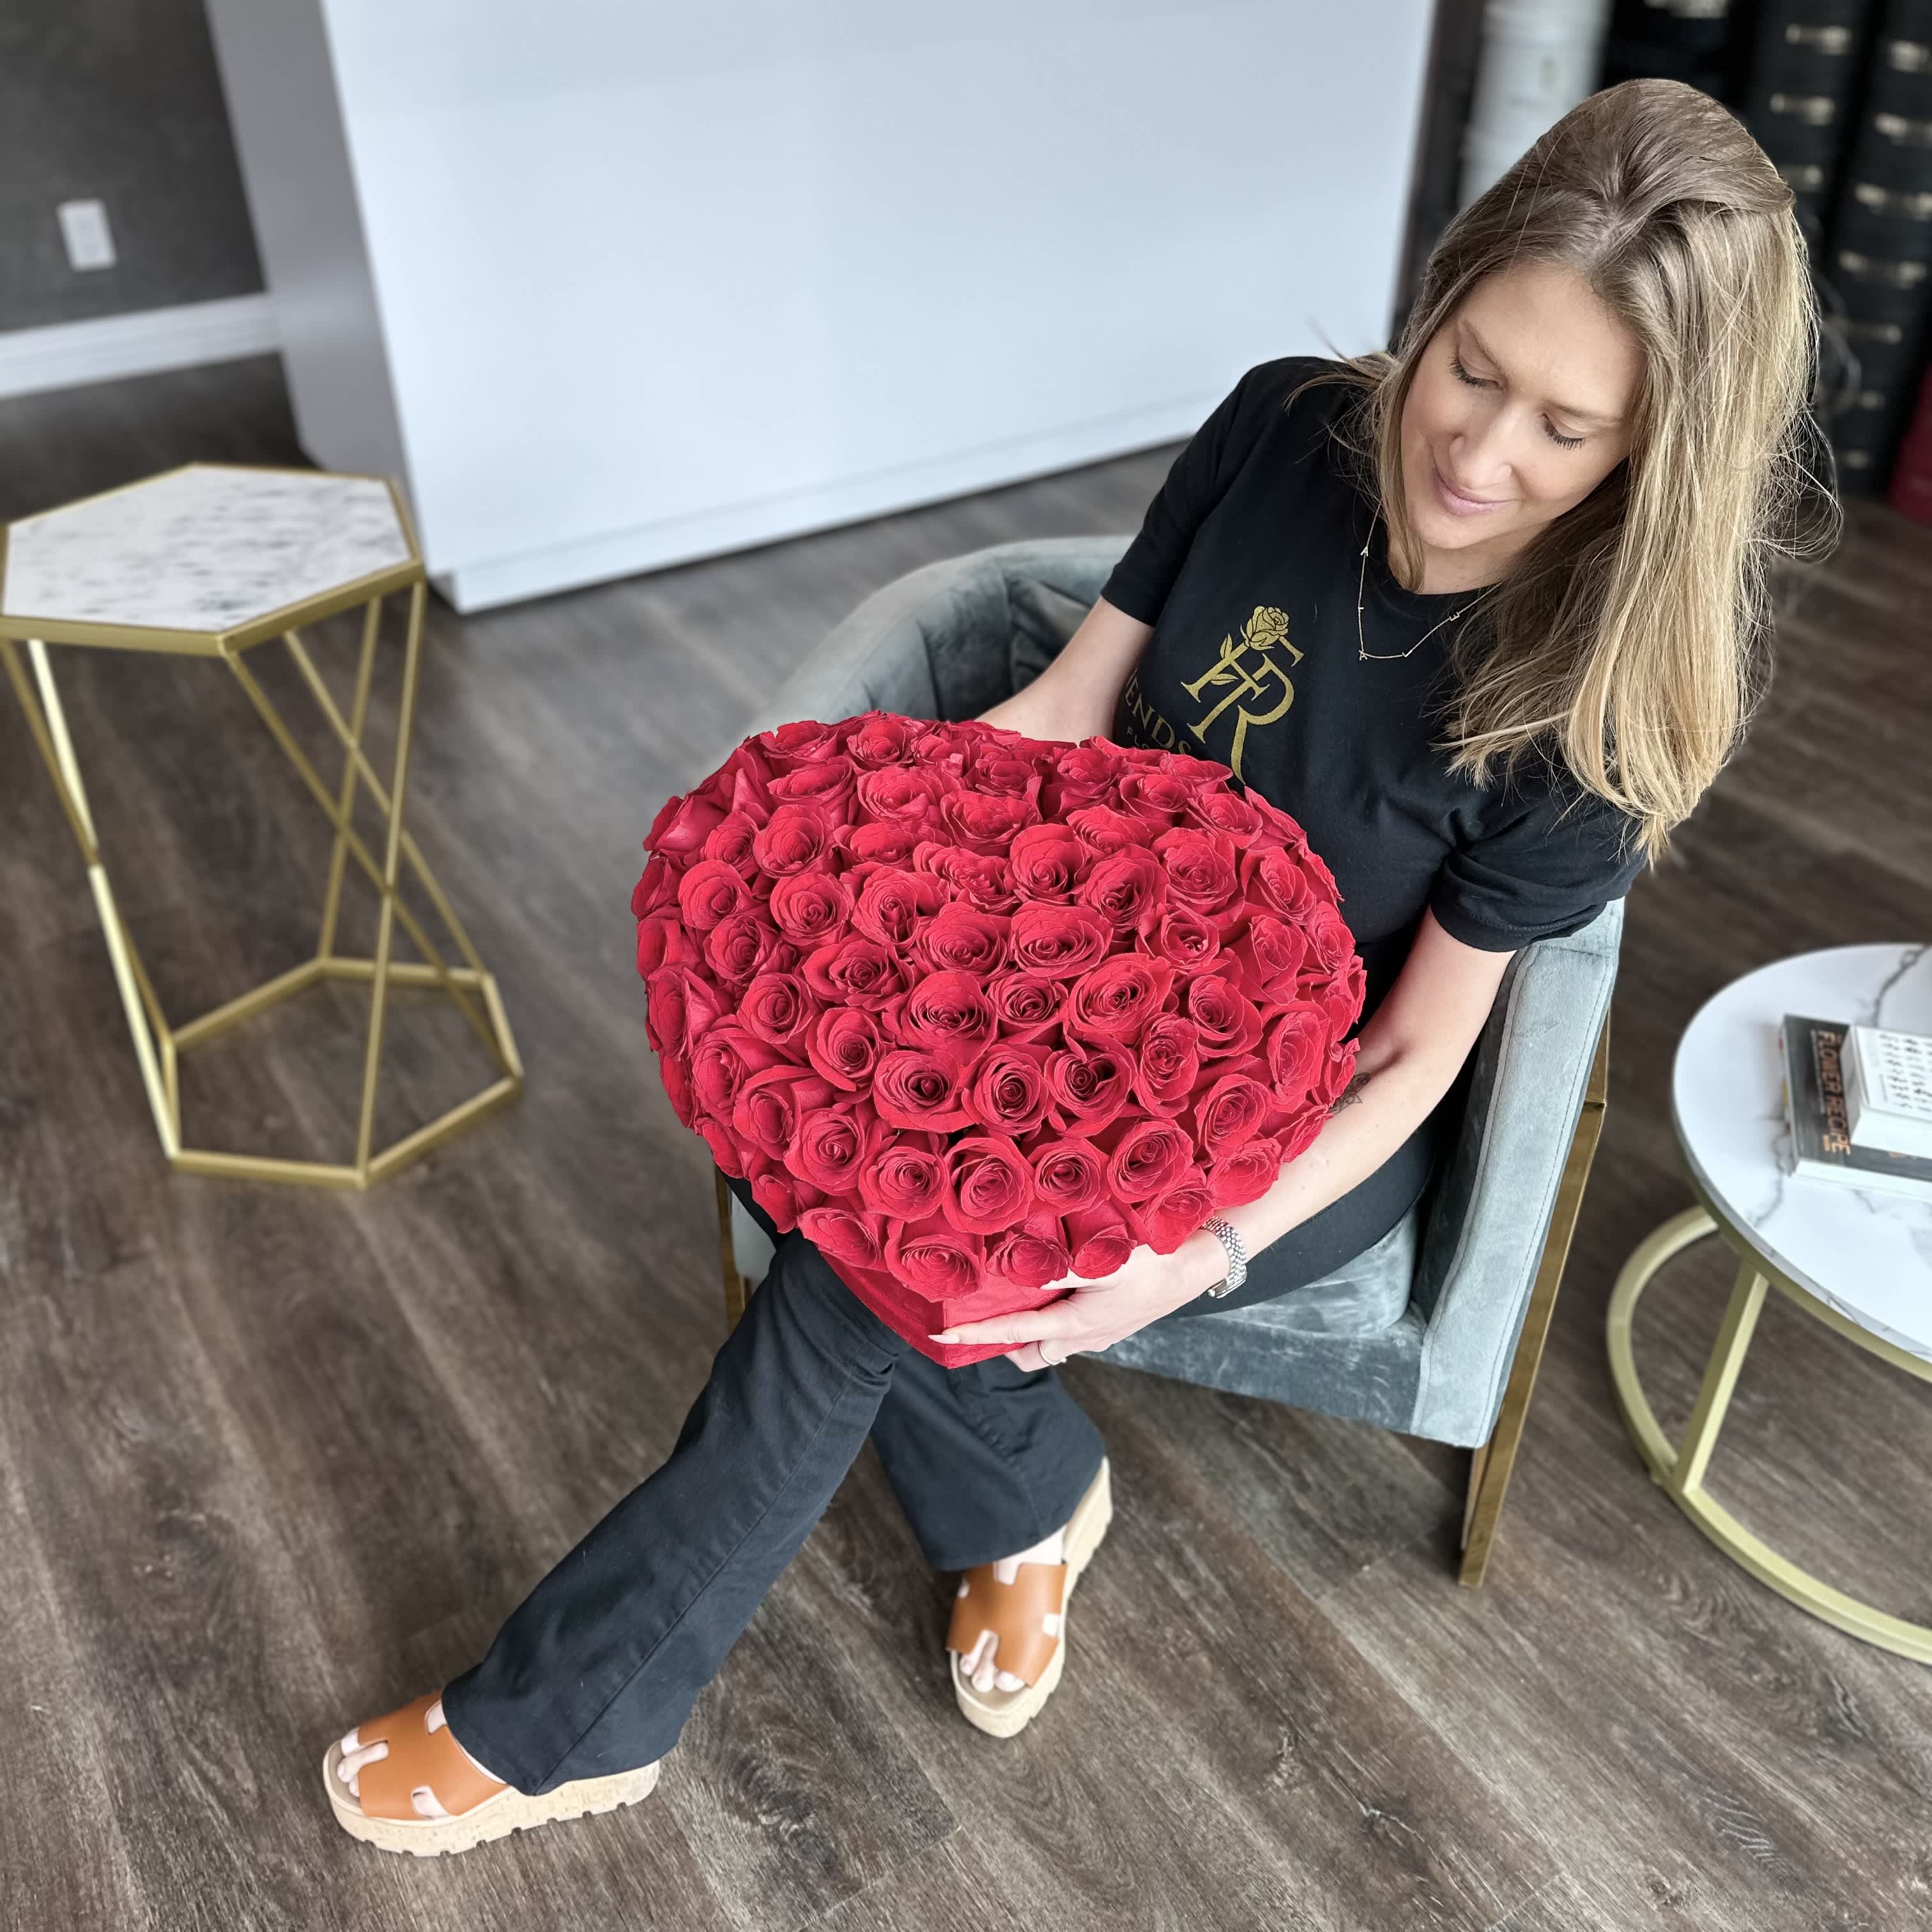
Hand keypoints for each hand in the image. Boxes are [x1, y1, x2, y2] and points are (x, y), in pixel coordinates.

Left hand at [930, 1232, 1224, 1369]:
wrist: (1198, 1266)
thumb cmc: (1153, 1261)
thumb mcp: (1103, 1259)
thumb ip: (1058, 1264)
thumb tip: (1016, 1263)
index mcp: (1074, 1324)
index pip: (1011, 1333)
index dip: (973, 1335)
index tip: (940, 1335)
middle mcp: (1083, 1338)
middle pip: (1028, 1351)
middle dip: (1002, 1340)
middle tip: (981, 1313)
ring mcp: (1099, 1336)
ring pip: (1051, 1345)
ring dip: (1029, 1330)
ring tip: (1014, 1298)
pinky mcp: (1112, 1326)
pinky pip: (1071, 1334)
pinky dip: (1053, 1321)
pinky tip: (1054, 1292)